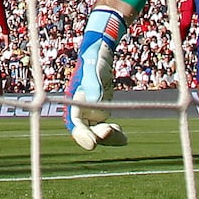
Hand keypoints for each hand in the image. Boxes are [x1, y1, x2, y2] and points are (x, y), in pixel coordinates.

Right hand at [65, 8, 128, 150]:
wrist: (99, 53)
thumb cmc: (94, 59)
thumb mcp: (93, 71)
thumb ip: (93, 86)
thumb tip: (94, 103)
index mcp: (74, 102)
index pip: (76, 124)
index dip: (83, 136)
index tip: (93, 144)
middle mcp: (80, 110)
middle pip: (88, 132)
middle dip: (100, 137)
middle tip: (113, 132)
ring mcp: (91, 113)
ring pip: (98, 133)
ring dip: (109, 138)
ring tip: (123, 138)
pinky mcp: (101, 112)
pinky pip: (106, 129)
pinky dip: (114, 134)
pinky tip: (123, 137)